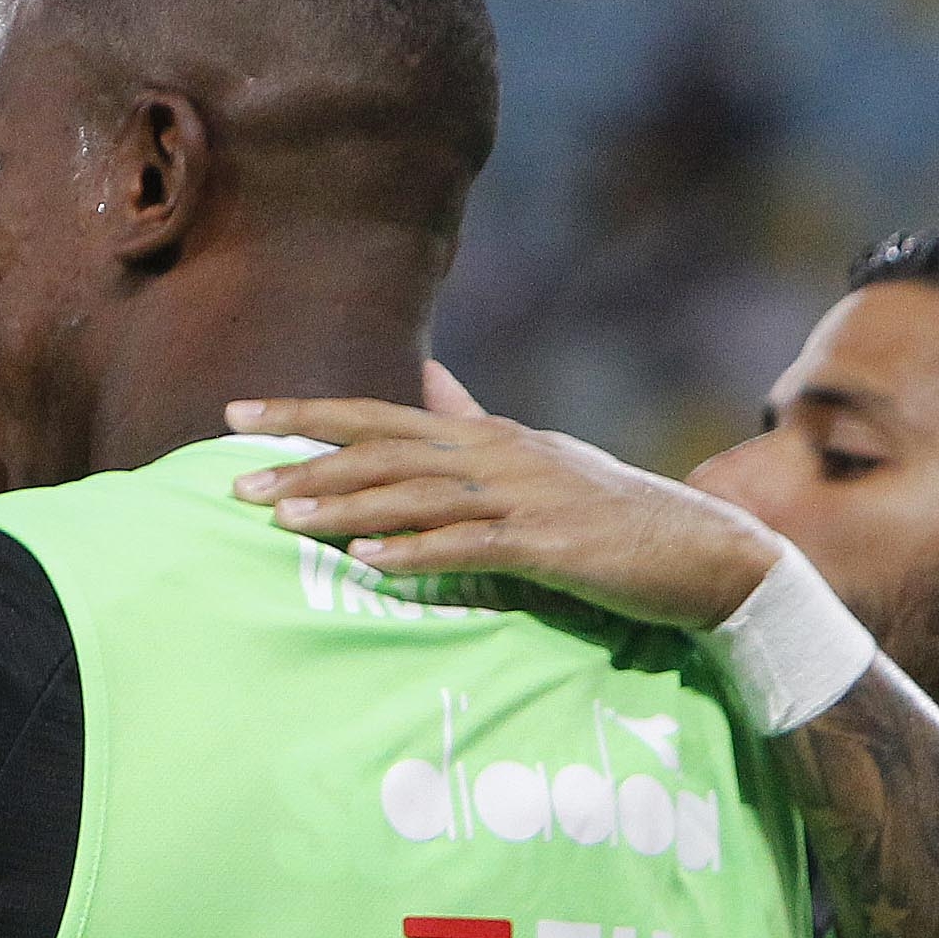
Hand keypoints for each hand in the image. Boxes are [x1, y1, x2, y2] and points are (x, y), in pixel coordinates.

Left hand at [224, 398, 784, 631]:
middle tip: (236, 486)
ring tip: (283, 520)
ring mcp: (523, 496)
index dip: (306, 413)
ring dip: (347, 507)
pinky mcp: (548, 546)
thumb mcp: (531, 454)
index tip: (236, 416)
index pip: (378, 415)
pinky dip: (416, 552)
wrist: (702, 550)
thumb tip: (425, 376)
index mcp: (485, 434)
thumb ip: (470, 418)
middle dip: (308, 465)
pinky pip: (470, 546)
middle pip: (384, 451)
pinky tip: (367, 561)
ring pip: (418, 496)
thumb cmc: (605, 510)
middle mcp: (497, 453)